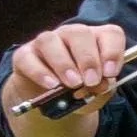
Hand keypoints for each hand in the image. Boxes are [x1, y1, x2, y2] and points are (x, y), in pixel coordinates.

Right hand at [5, 22, 125, 116]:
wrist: (53, 103)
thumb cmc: (82, 91)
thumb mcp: (98, 92)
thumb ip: (103, 87)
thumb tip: (100, 84)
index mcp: (96, 40)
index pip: (111, 34)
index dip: (113, 51)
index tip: (111, 73)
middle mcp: (71, 35)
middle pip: (79, 33)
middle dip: (88, 58)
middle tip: (91, 81)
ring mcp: (46, 42)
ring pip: (50, 40)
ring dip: (63, 63)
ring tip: (73, 83)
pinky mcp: (24, 55)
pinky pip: (27, 58)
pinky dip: (40, 72)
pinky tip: (52, 85)